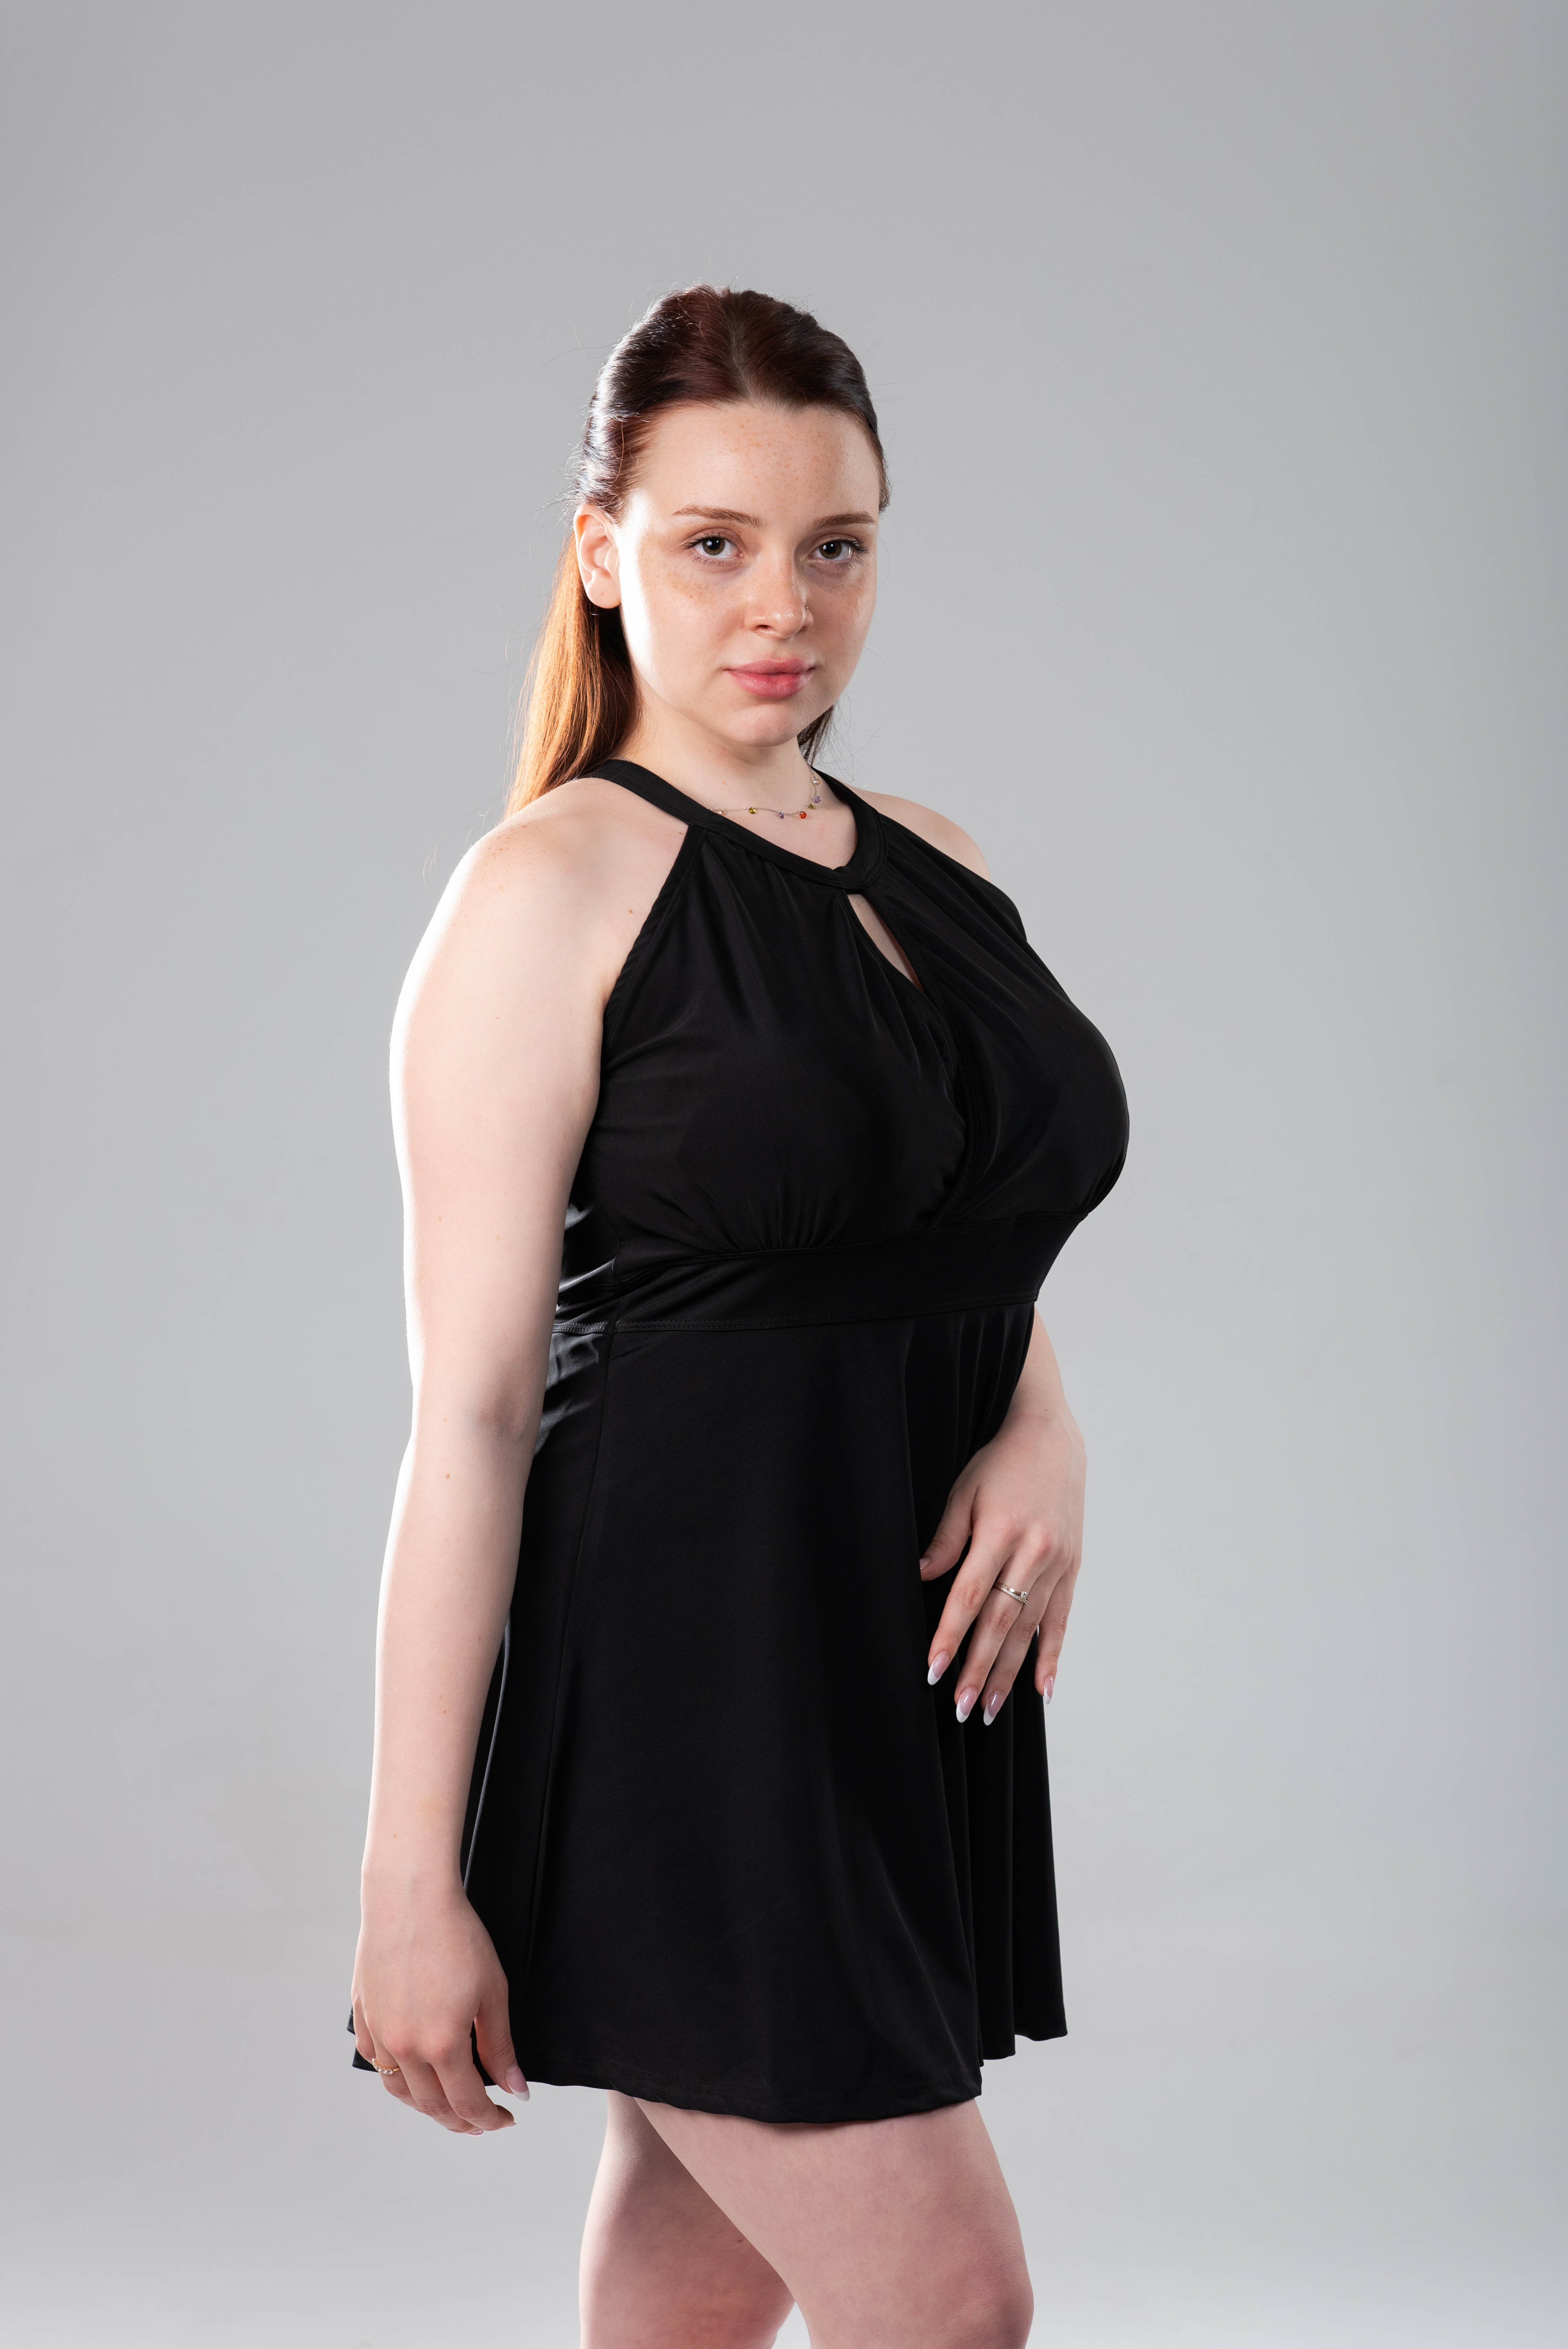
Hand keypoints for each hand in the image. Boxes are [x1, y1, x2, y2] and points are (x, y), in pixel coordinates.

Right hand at [352, 1882, 528, 2134]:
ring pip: (400, 2090)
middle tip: (483, 2121)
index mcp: (441, 2044)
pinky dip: (397, 2077)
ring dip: (426, 2106)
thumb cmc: (456, 1936)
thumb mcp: (492, 1992)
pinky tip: (413, 2072)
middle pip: (432, 2106)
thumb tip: (514, 2089)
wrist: (409, 1897)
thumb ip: (501, 2047)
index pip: (467, 2103)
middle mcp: (404, 2047)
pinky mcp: (364, 2016)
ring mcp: (380, 2032)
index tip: (506, 2119)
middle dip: (461, 2121)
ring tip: (450, 2105)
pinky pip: (377, 2062)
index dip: (489, 2120)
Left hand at [921, 1403, 1084, 1726]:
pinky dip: (1052, 1656)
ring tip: (991, 1709)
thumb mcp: (965, 1491)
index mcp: (1002, 1531)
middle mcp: (1035, 1550)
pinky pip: (1062, 1619)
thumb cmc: (1000, 1463)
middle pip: (1001, 1620)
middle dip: (979, 1667)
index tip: (933, 1670)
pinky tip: (1043, 1690)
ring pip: (1030, 1628)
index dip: (951, 1635)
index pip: (970, 1595)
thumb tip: (922, 1578)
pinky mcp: (1073, 1566)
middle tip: (961, 1707)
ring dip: (1009, 1672)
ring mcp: (1058, 1561)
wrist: (1052, 1437)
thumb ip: (946, 1538)